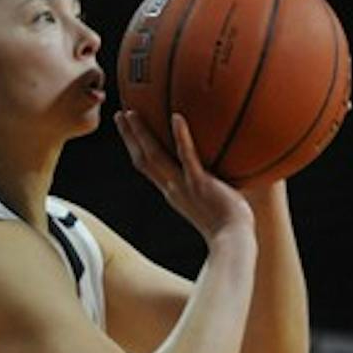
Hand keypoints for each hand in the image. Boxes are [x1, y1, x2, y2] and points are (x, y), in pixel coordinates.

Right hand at [115, 110, 253, 244]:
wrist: (233, 240)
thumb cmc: (229, 224)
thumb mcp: (212, 200)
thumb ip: (210, 182)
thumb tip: (220, 165)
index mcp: (172, 192)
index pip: (147, 167)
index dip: (134, 148)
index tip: (128, 130)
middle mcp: (171, 188)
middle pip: (142, 159)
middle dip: (129, 137)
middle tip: (120, 114)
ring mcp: (183, 186)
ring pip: (154, 157)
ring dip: (141, 134)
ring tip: (132, 113)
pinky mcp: (200, 184)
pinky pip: (187, 157)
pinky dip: (181, 138)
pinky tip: (177, 117)